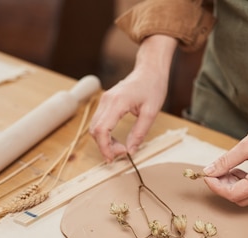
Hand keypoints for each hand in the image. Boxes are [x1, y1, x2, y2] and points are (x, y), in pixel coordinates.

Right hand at [89, 35, 177, 161]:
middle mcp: (107, 100)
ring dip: (104, 141)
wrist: (150, 69)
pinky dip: (104, 134)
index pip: (102, 129)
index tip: (115, 157)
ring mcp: (104, 100)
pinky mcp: (106, 102)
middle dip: (105, 146)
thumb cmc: (153, 86)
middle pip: (95, 130)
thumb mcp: (151, 112)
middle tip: (121, 154)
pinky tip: (115, 141)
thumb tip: (130, 150)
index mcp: (117, 102)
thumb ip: (139, 133)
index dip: (105, 147)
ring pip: (95, 127)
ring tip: (120, 149)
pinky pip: (99, 122)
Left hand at [203, 86, 247, 205]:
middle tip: (214, 173)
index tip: (207, 176)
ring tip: (227, 170)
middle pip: (241, 199)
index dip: (217, 187)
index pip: (233, 194)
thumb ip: (225, 161)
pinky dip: (246, 184)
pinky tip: (239, 170)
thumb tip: (209, 171)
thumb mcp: (245, 145)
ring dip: (235, 187)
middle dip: (224, 188)